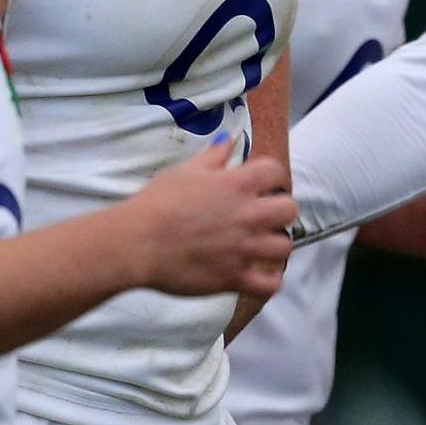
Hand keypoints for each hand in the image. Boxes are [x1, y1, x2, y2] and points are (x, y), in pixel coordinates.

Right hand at [130, 146, 296, 300]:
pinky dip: (269, 280)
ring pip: (284, 246)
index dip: (270, 177)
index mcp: (237, 184)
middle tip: (262, 216)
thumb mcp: (184, 170)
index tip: (260, 184)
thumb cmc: (157, 203)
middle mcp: (248, 215)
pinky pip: (270, 284)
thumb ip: (213, 155)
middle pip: (289, 209)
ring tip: (259, 245)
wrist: (136, 242)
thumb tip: (228, 140)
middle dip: (279, 211)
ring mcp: (244, 248)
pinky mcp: (234, 277)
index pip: (275, 171)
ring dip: (274, 245)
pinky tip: (258, 273)